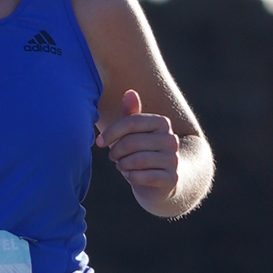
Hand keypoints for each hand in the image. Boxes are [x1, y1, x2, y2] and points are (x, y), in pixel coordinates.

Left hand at [98, 86, 179, 206]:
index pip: (131, 122)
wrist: (162, 180)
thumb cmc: (143, 151)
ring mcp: (173, 159)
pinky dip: (132, 177)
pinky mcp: (172, 178)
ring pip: (137, 160)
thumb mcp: (134, 133)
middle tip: (113, 157)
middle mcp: (171, 139)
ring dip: (123, 165)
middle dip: (115, 152)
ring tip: (122, 165)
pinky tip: (131, 176)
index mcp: (162, 123)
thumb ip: (131, 114)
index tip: (99, 142)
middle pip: (132, 142)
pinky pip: (145, 177)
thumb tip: (130, 92)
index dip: (111, 132)